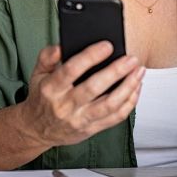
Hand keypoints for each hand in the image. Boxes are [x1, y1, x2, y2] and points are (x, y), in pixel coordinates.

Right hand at [20, 42, 144, 147]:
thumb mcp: (37, 73)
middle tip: (131, 59)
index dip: (90, 57)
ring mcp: (79, 119)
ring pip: (109, 105)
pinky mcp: (91, 129)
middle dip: (116, 72)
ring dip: (128, 87)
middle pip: (94, 88)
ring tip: (139, 71)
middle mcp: (65, 106)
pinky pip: (115, 118)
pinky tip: (136, 88)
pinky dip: (130, 102)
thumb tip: (61, 46)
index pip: (71, 70)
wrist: (37, 130)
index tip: (107, 46)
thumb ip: (47, 56)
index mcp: (51, 88)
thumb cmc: (42, 97)